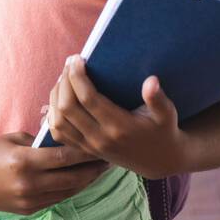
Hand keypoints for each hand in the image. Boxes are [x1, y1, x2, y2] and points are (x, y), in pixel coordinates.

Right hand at [0, 132, 110, 214]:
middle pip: (72, 178)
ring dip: (85, 182)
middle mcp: (29, 184)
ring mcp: (28, 201)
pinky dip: (70, 190)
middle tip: (109, 159)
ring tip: (99, 171)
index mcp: (24, 162)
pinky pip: (56, 200)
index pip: (64, 157)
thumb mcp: (13, 138)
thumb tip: (63, 137)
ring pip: (67, 192)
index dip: (86, 152)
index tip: (101, 144)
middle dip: (93, 170)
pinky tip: (80, 181)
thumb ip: (39, 140)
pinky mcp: (27, 210)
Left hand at [47, 55, 187, 179]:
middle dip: (64, 82)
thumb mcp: (168, 115)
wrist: (160, 161)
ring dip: (55, 97)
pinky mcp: (85, 150)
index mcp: (119, 127)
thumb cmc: (164, 131)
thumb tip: (151, 80)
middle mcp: (100, 139)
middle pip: (67, 108)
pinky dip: (52, 115)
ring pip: (57, 122)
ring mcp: (90, 146)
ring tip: (64, 78)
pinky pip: (58, 134)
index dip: (78, 77)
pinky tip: (58, 98)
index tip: (77, 58)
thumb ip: (158, 99)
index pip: (88, 99)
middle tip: (69, 63)